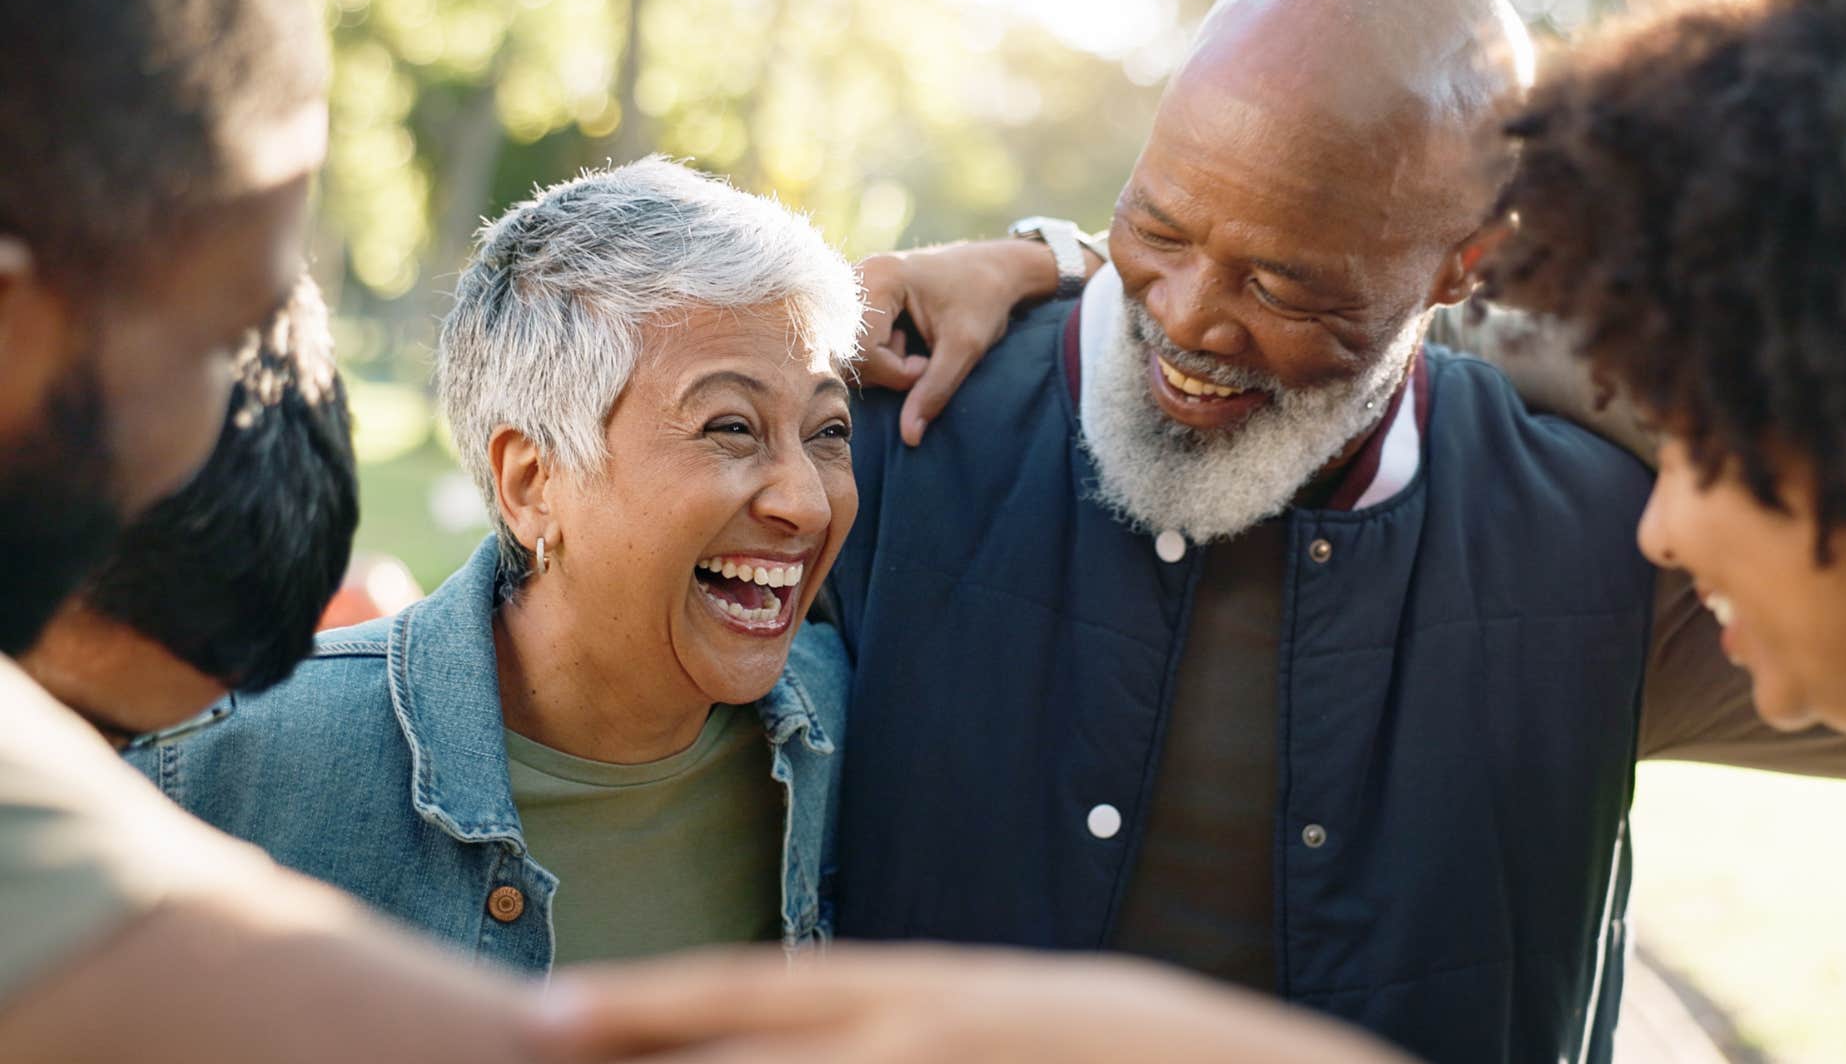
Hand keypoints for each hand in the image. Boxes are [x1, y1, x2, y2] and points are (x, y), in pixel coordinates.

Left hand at [527, 944, 1415, 1063]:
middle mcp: (919, 1035)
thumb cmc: (1118, 1044)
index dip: (647, 1002)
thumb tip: (812, 1020)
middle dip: (641, 1059)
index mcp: (922, 989)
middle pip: (747, 1055)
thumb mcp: (999, 1005)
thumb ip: (905, 1017)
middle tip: (527, 1051)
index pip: (756, 992)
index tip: (548, 1011)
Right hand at [853, 240, 1060, 446]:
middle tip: (923, 361)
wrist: (994, 270)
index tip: (929, 366)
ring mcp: (855, 287)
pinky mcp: (859, 298)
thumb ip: (935, 390)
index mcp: (881, 277)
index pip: (864, 350)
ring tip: (916, 348)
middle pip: (851, 352)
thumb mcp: (966, 348)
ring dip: (884, 363)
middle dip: (888, 370)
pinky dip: (879, 354)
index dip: (895, 373)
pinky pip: (854, 343)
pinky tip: (903, 341)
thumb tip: (909, 437)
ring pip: (850, 351)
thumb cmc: (984, 300)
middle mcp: (858, 277)